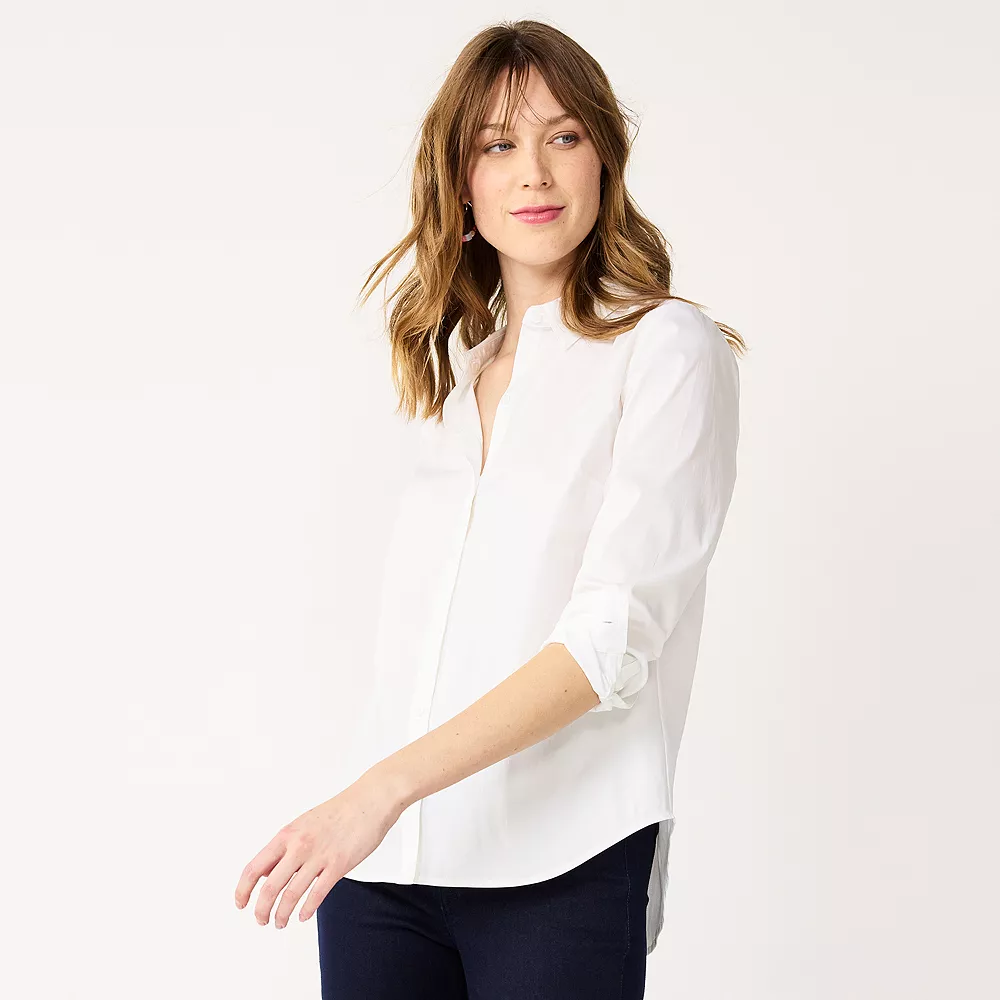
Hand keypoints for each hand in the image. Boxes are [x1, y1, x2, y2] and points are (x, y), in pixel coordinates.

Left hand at [233, 765, 407, 928]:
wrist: (369, 800)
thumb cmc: (338, 812)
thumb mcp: (303, 824)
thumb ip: (284, 847)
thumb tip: (265, 872)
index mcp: (287, 834)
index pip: (254, 868)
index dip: (243, 890)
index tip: (241, 903)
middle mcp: (299, 845)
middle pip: (270, 887)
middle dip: (261, 910)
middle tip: (261, 920)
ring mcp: (319, 856)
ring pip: (291, 895)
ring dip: (282, 914)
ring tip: (280, 923)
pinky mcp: (339, 864)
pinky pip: (317, 894)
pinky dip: (306, 910)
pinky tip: (303, 916)